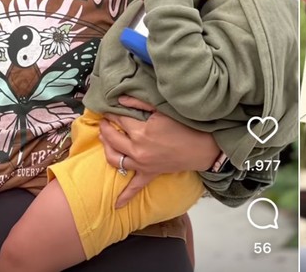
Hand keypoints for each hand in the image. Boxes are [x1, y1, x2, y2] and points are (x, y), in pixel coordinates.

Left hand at [101, 96, 219, 207]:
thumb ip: (140, 103)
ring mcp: (141, 164)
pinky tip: (116, 205)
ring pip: (114, 159)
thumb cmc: (185, 127)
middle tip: (103, 121)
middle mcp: (137, 149)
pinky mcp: (149, 174)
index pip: (119, 120)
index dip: (113, 113)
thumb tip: (120, 99)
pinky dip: (125, 196)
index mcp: (141, 131)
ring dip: (106, 149)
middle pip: (112, 137)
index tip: (109, 109)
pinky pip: (135, 187)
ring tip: (104, 140)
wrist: (202, 148)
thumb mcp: (162, 110)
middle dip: (105, 127)